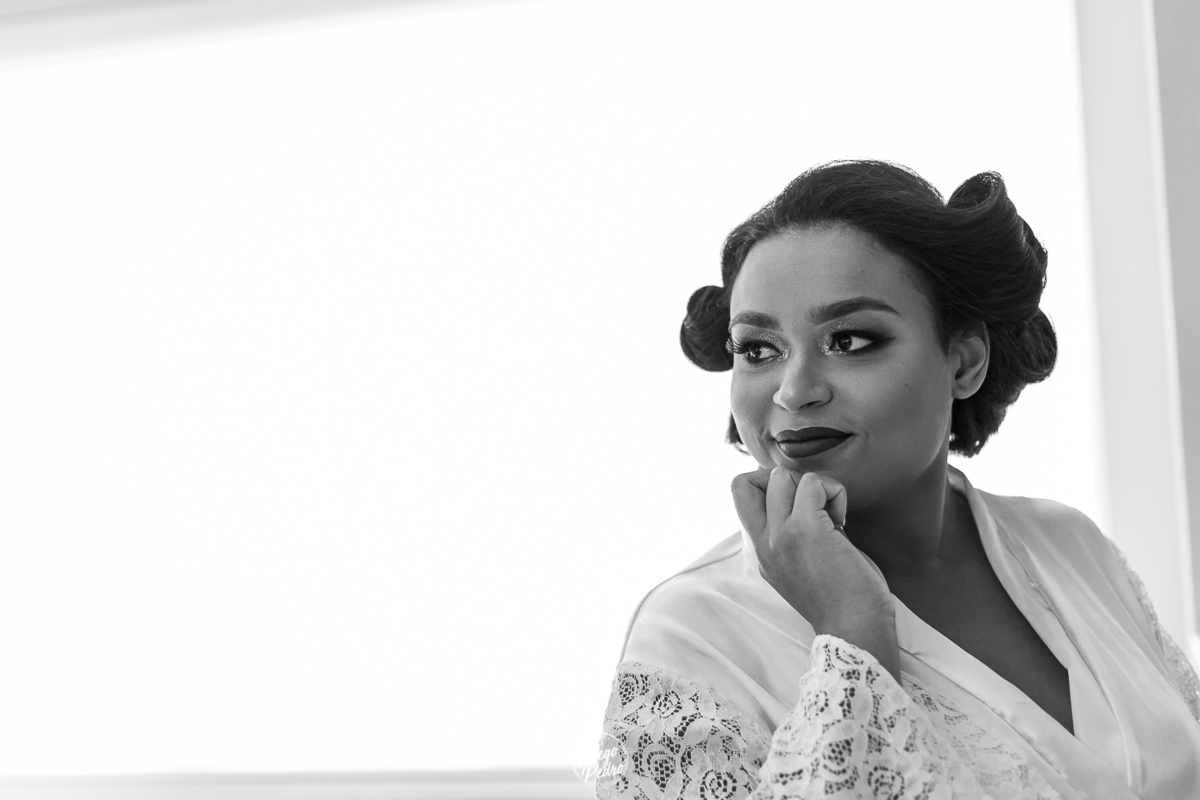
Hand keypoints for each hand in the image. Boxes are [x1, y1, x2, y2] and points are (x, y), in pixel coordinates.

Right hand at [732, 466, 899, 677]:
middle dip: (781, 479)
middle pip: (746, 480)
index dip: (765, 485)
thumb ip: (792, 536)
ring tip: (832, 516)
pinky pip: (814, 482)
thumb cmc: (842, 598)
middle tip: (811, 504)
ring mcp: (781, 534)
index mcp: (761, 552)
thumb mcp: (801, 565)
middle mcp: (763, 543)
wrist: (855, 627)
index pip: (739, 496)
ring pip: (783, 476)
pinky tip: (843, 521)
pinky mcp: (806, 528)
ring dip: (815, 487)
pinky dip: (834, 492)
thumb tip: (805, 496)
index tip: (795, 502)